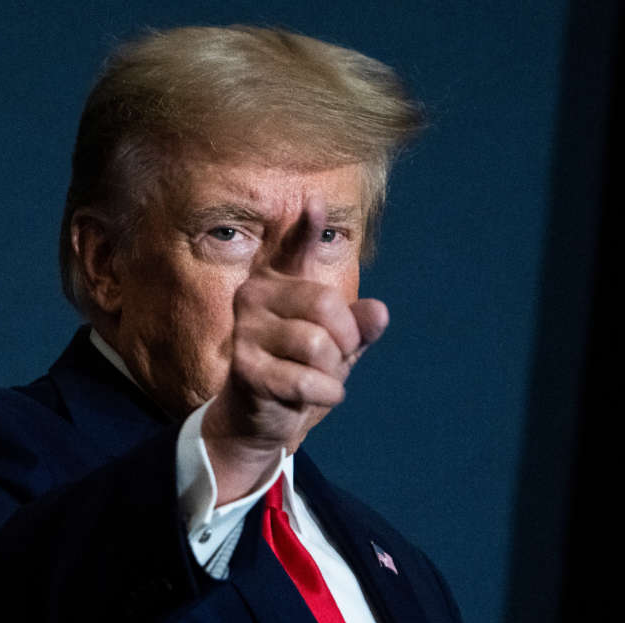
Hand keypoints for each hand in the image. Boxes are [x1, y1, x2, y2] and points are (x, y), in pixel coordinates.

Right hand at [201, 198, 388, 503]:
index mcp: (275, 281)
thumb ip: (359, 325)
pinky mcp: (245, 368)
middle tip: (338, 357)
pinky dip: (325, 393)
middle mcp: (253, 296)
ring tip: (320, 378)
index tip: (316, 203)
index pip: (293, 248)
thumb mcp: (338, 344)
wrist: (260, 418)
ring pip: (317, 344)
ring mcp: (245, 331)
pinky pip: (306, 379)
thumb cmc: (301, 368)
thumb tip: (378, 312)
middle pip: (324, 303)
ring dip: (332, 371)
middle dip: (345, 338)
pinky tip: (317, 395)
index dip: (306, 228)